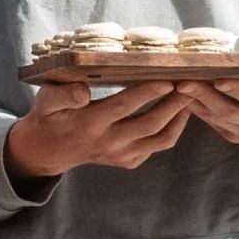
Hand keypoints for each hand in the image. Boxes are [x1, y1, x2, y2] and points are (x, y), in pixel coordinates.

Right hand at [4, 81, 192, 180]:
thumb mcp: (46, 100)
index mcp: (90, 124)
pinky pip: (157, 146)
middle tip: (191, 83)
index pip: (124, 107)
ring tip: (191, 96)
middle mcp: (109, 143)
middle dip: (174, 103)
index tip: (167, 78)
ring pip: (161, 139)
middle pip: (150, 124)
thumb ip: (63, 94)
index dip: (147, 92)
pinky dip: (173, 128)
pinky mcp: (129, 160)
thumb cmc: (50, 115)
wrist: (50, 149)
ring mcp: (121, 155)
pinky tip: (179, 109)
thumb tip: (83, 91)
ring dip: (180, 118)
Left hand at [181, 78, 238, 166]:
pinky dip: (195, 111)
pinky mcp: (236, 133)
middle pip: (229, 110)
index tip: (222, 78)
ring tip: (175, 85)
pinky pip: (213, 123)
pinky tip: (179, 96)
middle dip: (205, 96)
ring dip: (195, 102)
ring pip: (216, 117)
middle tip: (184, 80)